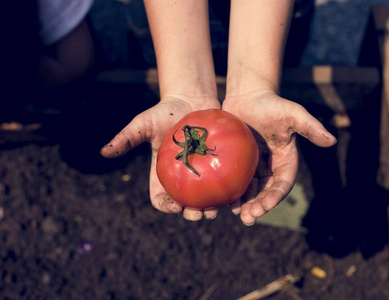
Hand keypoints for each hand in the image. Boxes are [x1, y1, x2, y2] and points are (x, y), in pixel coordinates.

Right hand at [101, 96, 220, 220]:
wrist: (191, 99)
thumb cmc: (165, 112)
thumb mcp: (143, 124)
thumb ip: (127, 138)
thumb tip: (103, 152)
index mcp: (163, 175)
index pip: (161, 198)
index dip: (165, 206)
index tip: (173, 206)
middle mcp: (182, 178)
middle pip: (185, 204)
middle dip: (191, 214)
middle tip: (198, 214)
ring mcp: (202, 173)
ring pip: (206, 199)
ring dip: (210, 209)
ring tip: (215, 210)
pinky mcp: (219, 165)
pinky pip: (223, 182)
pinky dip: (226, 193)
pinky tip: (231, 196)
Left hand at [222, 91, 336, 224]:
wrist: (248, 96)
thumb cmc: (272, 103)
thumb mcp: (293, 114)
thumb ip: (310, 127)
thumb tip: (332, 141)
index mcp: (286, 160)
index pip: (283, 182)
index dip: (275, 195)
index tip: (265, 206)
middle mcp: (272, 166)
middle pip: (267, 191)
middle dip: (260, 206)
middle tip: (249, 217)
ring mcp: (255, 166)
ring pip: (253, 190)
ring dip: (248, 204)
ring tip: (240, 215)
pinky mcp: (240, 163)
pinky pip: (239, 182)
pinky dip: (235, 193)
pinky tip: (228, 203)